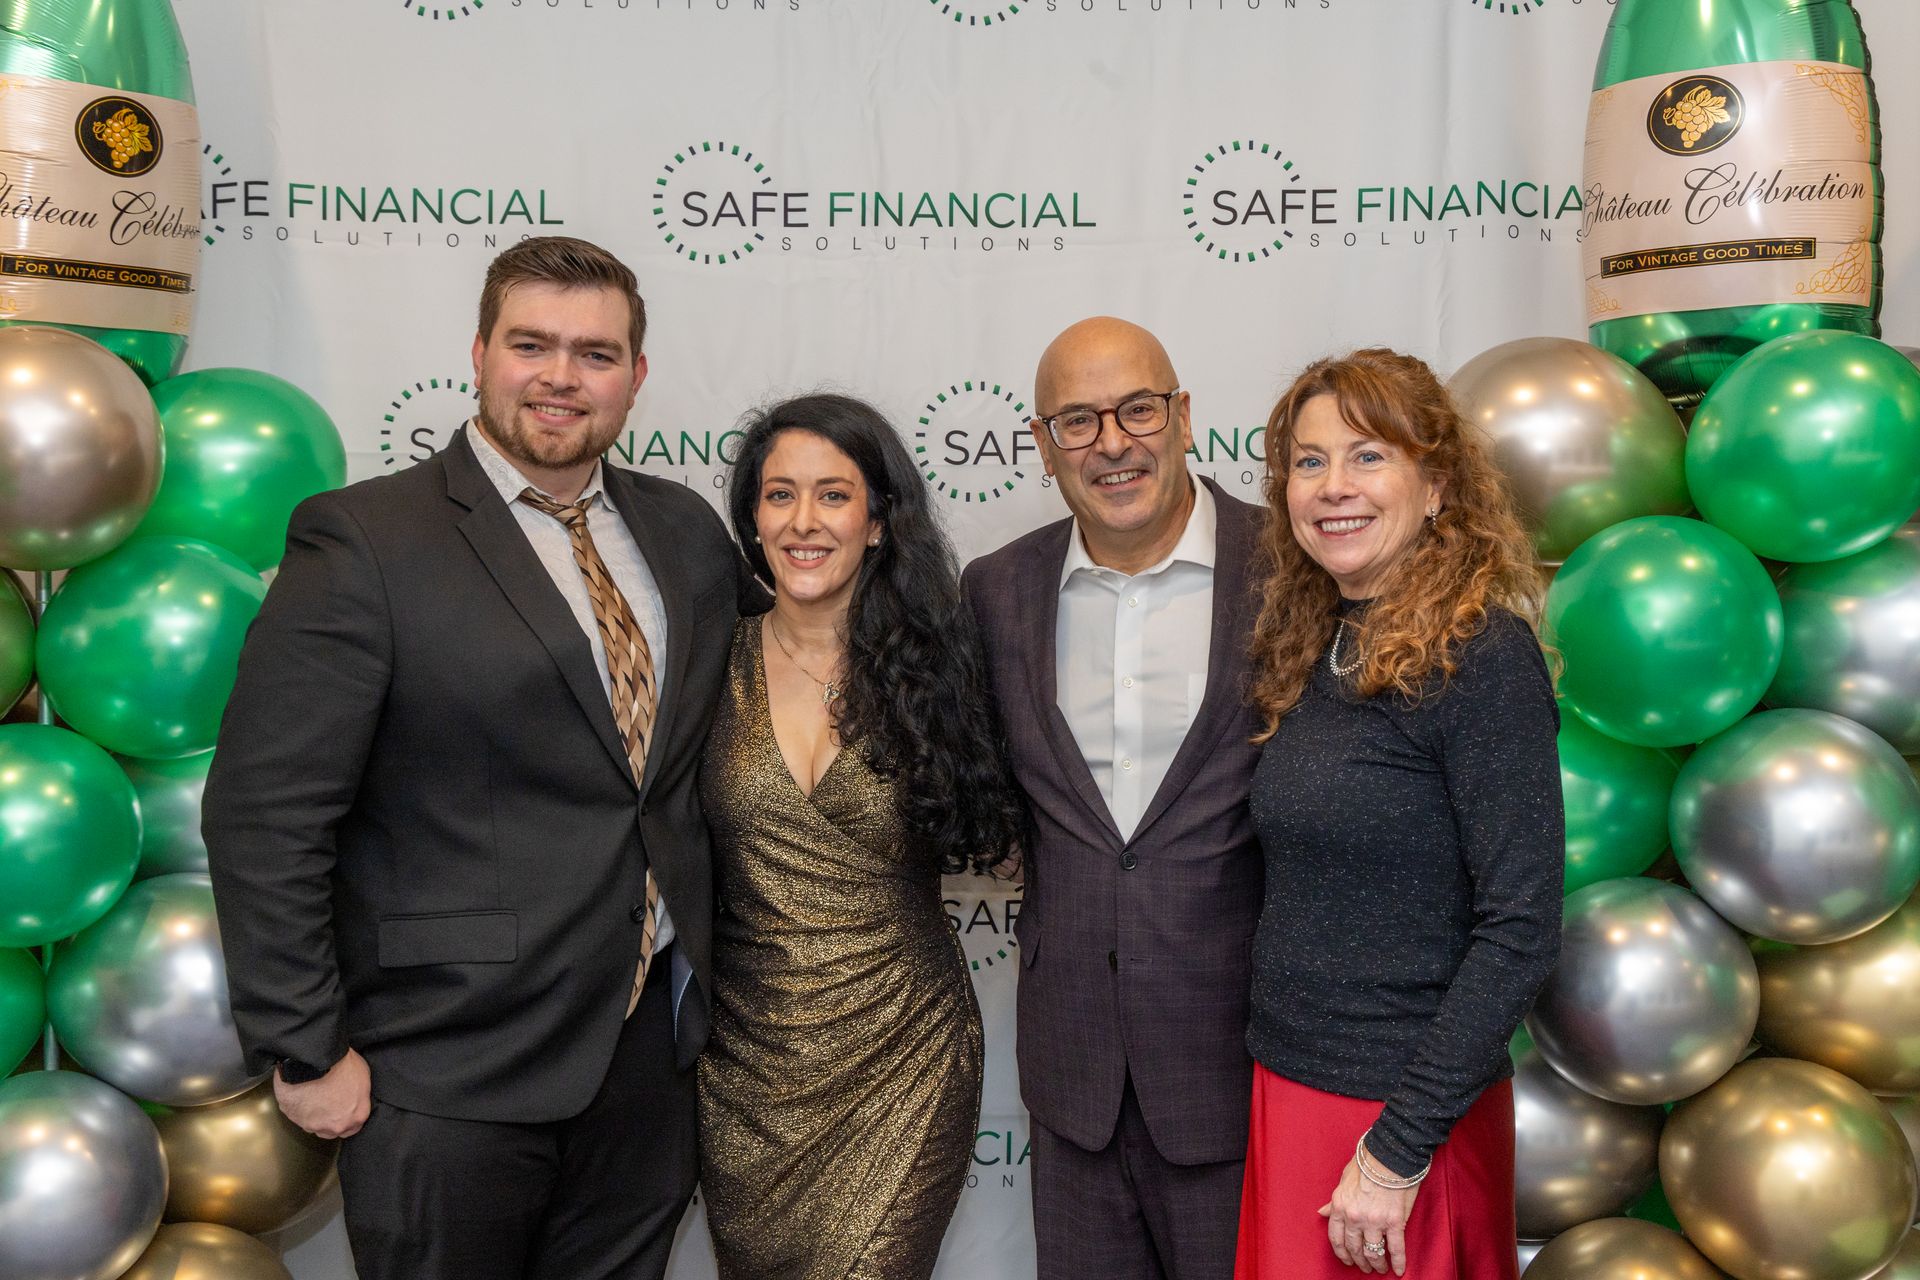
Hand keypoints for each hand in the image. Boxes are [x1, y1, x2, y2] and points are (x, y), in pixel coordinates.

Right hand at [274, 1048, 370, 1138]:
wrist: (315, 1059)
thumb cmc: (341, 1065)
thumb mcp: (363, 1076)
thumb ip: (360, 1095)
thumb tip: (354, 1098)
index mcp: (356, 1116)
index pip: (353, 1127)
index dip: (348, 1116)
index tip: (344, 1108)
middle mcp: (335, 1126)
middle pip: (332, 1130)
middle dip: (331, 1119)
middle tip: (328, 1101)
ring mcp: (313, 1124)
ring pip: (314, 1125)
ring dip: (314, 1115)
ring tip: (314, 1096)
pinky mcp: (294, 1118)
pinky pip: (298, 1116)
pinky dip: (300, 1108)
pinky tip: (303, 1094)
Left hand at [1319, 1150, 1418, 1275]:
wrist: (1390, 1154)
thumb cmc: (1367, 1162)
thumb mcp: (1343, 1179)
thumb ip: (1334, 1200)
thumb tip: (1322, 1212)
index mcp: (1339, 1206)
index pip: (1336, 1237)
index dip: (1342, 1252)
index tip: (1347, 1259)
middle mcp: (1354, 1217)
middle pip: (1354, 1248)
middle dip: (1359, 1261)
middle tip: (1365, 1267)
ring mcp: (1374, 1221)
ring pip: (1373, 1252)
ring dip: (1377, 1264)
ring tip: (1380, 1269)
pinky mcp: (1395, 1222)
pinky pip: (1396, 1248)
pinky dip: (1398, 1262)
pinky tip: (1399, 1270)